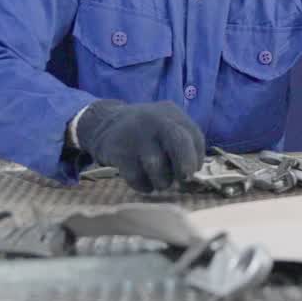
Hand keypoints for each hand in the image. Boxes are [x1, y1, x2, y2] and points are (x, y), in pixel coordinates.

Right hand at [75, 100, 204, 192]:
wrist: (104, 122)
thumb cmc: (145, 133)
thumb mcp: (166, 127)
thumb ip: (182, 145)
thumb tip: (193, 178)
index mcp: (173, 115)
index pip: (195, 137)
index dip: (197, 159)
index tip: (192, 173)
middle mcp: (156, 121)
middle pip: (179, 142)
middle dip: (186, 166)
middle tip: (185, 180)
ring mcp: (137, 135)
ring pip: (156, 166)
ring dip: (162, 181)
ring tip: (160, 182)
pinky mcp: (119, 151)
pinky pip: (136, 177)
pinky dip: (143, 185)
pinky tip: (142, 181)